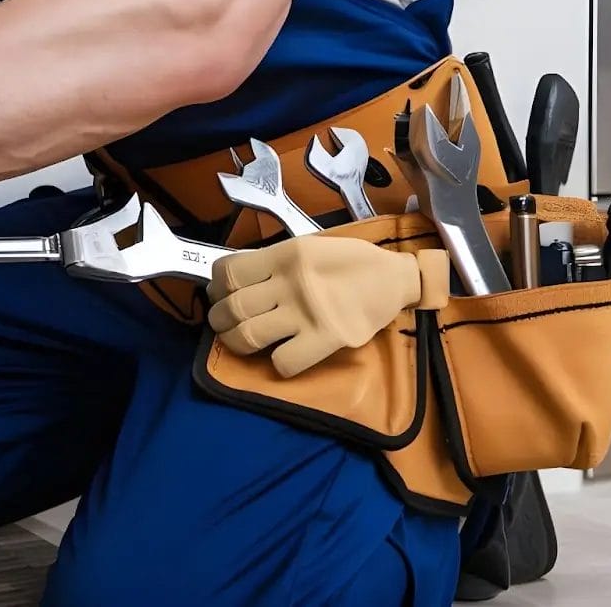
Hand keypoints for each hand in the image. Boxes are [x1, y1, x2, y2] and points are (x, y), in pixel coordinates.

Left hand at [205, 237, 450, 377]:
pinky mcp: (327, 340)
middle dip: (219, 319)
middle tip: (224, 323)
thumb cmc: (348, 261)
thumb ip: (272, 262)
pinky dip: (276, 363)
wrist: (394, 277)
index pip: (228, 273)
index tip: (219, 295)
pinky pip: (283, 362)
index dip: (216, 287)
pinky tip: (282, 355)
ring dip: (235, 343)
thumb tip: (232, 280)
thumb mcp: (306, 247)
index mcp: (283, 255)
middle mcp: (290, 283)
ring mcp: (307, 313)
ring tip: (240, 341)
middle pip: (233, 308)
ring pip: (248, 336)